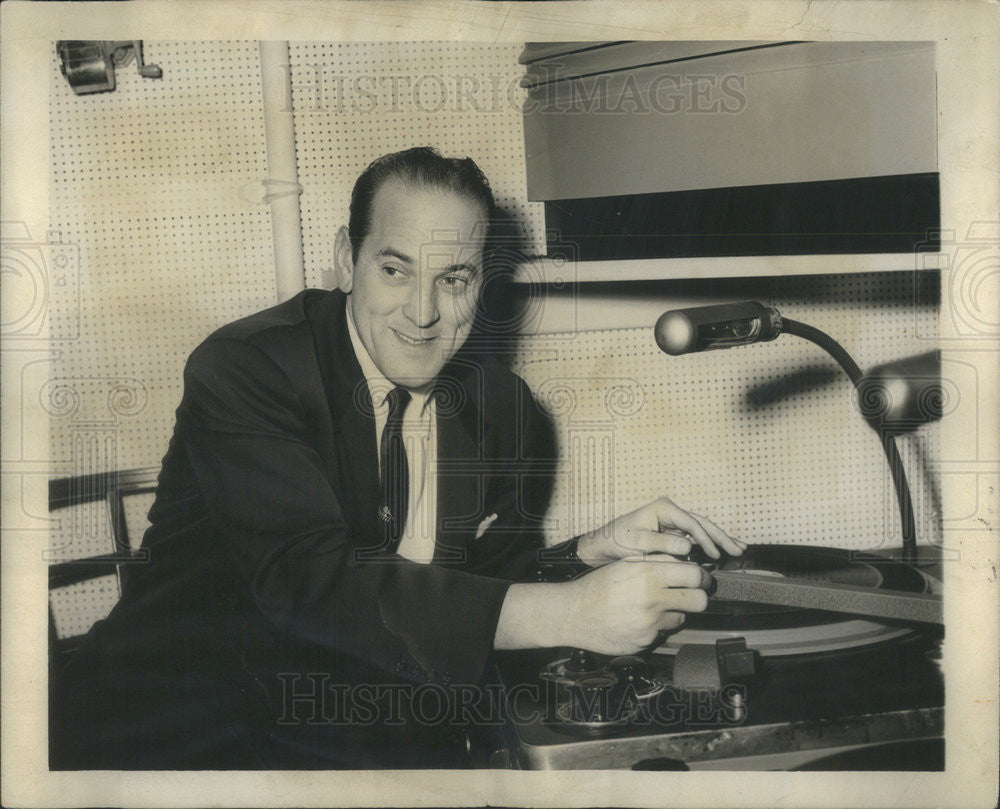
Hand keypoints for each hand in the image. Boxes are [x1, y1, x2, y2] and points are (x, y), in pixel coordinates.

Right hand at [562, 557, 711, 654]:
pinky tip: (638, 620)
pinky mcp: (646, 641)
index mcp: (648, 574)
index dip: (701, 577)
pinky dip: (656, 627)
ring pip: (682, 618)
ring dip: (674, 613)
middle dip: (698, 597)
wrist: (573, 614)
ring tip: (655, 607)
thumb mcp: (626, 564)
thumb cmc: (599, 585)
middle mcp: (652, 599)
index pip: (695, 574)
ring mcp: (650, 623)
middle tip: (689, 594)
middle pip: (700, 600)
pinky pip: (663, 633)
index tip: (698, 578)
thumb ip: (657, 562)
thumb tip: (686, 562)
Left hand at [576, 496, 744, 566]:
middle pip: (702, 523)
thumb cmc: (618, 542)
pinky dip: (710, 544)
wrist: (604, 545)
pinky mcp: (674, 533)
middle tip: (739, 550)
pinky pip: (696, 537)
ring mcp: (674, 522)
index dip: (705, 539)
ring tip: (740, 549)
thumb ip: (662, 544)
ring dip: (721, 540)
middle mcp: (671, 512)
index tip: (715, 554)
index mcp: (664, 509)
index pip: (691, 523)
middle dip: (721, 537)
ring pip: (703, 529)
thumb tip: (688, 547)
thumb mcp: (637, 543)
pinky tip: (724, 550)